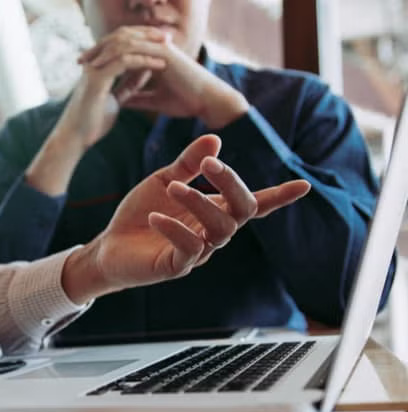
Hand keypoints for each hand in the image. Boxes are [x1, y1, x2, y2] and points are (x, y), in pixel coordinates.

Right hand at [26, 27, 167, 195]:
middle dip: (146, 36)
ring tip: (167, 49)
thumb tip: (143, 73)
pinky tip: (158, 65)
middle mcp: (93, 63)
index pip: (120, 43)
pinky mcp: (97, 79)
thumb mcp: (115, 100)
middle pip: (122, 38)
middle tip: (167, 39)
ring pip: (124, 46)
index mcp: (97, 66)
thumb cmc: (92, 123)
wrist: (75, 138)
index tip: (162, 44)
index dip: (141, 40)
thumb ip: (127, 85)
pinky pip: (124, 61)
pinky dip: (143, 61)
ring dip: (148, 46)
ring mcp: (94, 69)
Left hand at [62, 135, 310, 302]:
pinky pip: (188, 250)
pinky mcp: (177, 267)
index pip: (253, 204)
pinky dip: (175, 230)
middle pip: (241, 211)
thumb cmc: (141, 212)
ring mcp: (198, 252)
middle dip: (230, 185)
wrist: (110, 246)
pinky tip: (156, 217)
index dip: (279, 197)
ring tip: (173, 187)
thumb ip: (187, 162)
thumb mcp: (163, 180)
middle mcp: (213, 232)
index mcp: (214, 210)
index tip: (305, 185)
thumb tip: (215, 139)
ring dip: (198, 203)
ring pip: (219, 230)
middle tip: (208, 164)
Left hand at [80, 30, 248, 128]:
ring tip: (87, 62)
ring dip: (103, 50)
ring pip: (124, 41)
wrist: (208, 101)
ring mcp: (159, 46)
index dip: (103, 56)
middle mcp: (155, 47)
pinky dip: (117, 54)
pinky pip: (135, 48)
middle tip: (80, 60)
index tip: (86, 68)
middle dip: (98, 49)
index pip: (123, 49)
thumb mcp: (154, 101)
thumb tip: (120, 102)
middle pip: (120, 40)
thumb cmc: (187, 102)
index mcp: (153, 55)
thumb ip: (138, 98)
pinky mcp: (163, 52)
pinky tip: (103, 64)